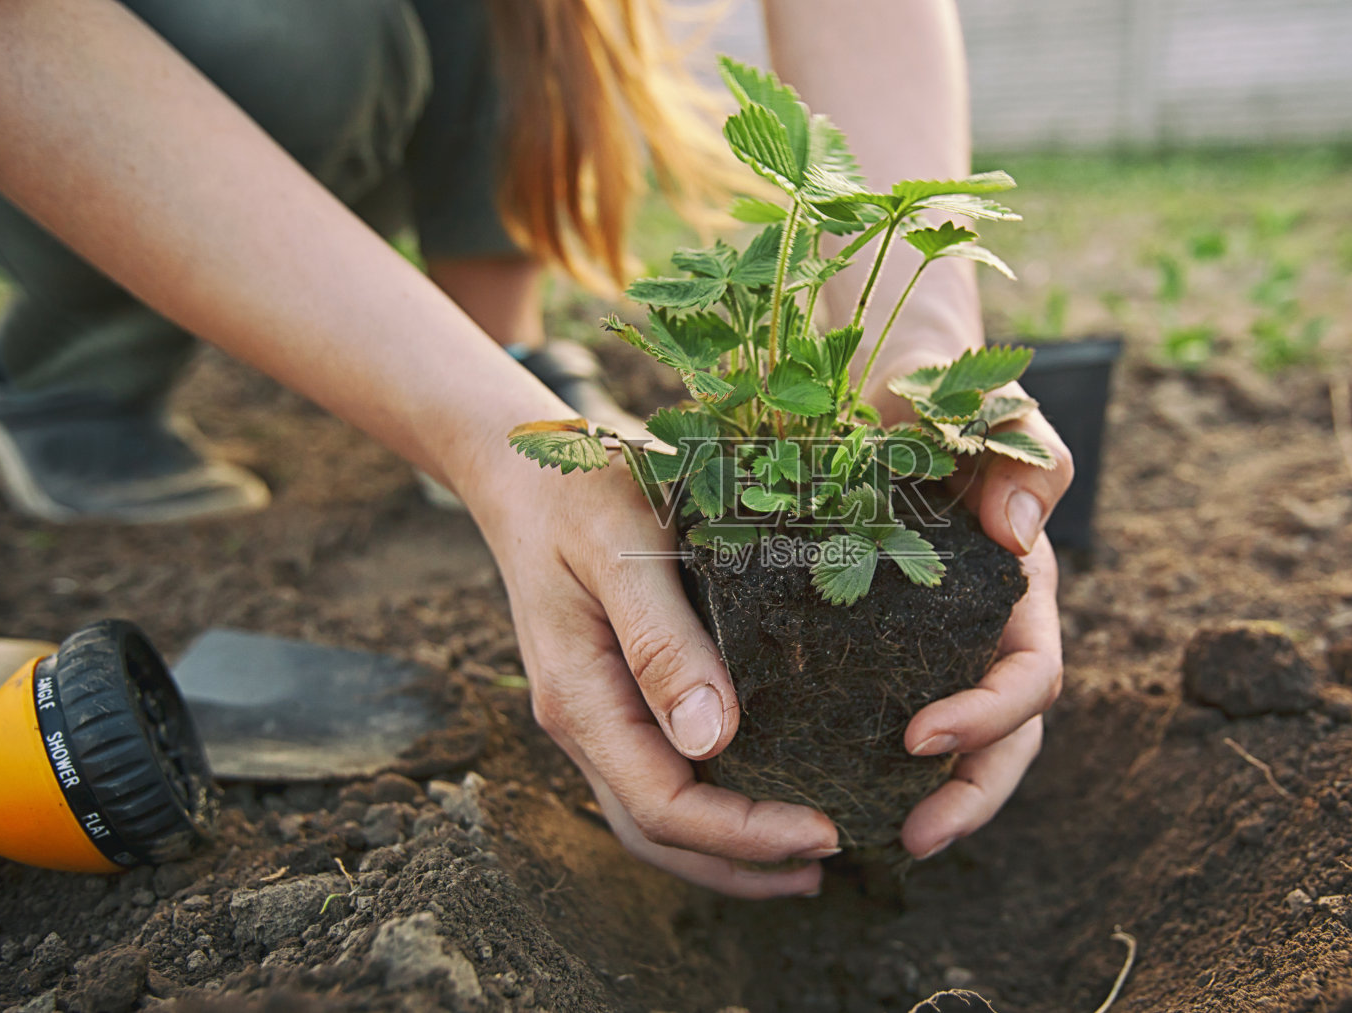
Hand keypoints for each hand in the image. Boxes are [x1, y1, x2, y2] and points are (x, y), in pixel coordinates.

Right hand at [467, 458, 839, 897]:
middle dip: (742, 861)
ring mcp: (590, 713)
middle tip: (830, 857)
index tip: (825, 829)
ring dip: (725, 848)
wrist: (522, 465)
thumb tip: (714, 739)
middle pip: (658, 832)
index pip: (665, 805)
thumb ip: (663, 641)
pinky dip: (708, 804)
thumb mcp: (623, 548)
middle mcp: (580, 722)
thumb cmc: (578, 490)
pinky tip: (758, 792)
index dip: (745, 833)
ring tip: (804, 857)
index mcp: (581, 696)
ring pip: (653, 814)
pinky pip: (654, 774)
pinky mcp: (608, 695)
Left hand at [870, 349, 1073, 860]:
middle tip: (908, 837)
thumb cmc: (948, 390)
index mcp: (1020, 596)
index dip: (989, 721)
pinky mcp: (867, 642)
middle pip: (1000, 741)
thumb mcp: (995, 409)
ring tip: (868, 835)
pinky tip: (812, 778)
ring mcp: (927, 644)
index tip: (919, 735)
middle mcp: (981, 632)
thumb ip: (1028, 455)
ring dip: (919, 796)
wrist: (884, 376)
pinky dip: (859, 755)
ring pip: (945, 746)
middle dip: (966, 797)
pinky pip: (873, 711)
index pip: (1029, 681)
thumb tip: (1022, 533)